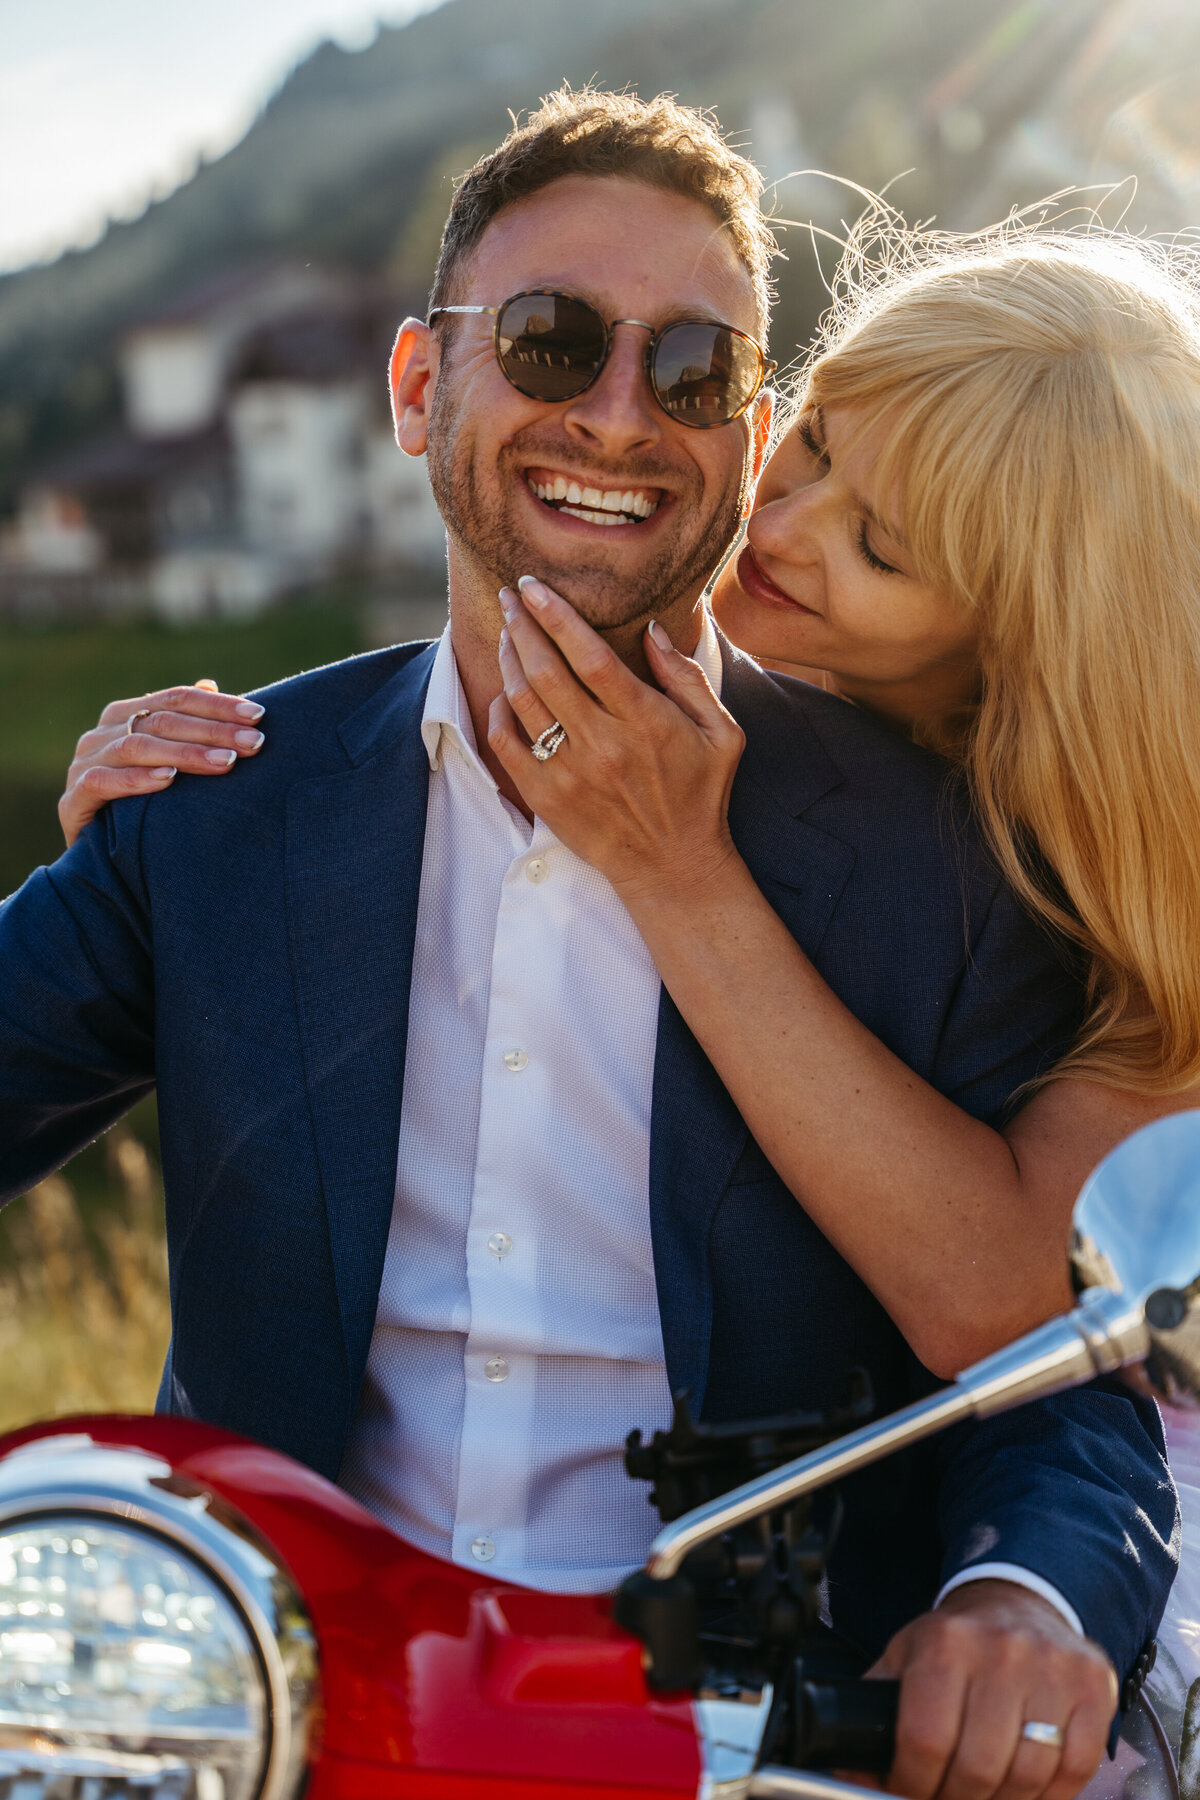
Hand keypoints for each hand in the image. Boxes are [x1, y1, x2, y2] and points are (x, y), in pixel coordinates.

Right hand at [58, 680, 265, 847]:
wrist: (100, 860)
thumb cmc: (142, 805)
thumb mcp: (167, 762)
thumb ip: (184, 726)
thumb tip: (208, 683)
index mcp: (126, 716)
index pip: (176, 699)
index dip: (218, 706)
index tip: (258, 716)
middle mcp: (102, 734)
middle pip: (162, 720)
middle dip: (213, 731)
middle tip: (253, 744)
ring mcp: (84, 764)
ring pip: (136, 747)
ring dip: (185, 754)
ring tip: (224, 763)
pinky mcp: (73, 800)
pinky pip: (102, 781)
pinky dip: (136, 779)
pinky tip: (168, 780)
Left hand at [487, 576, 744, 901]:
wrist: (673, 866)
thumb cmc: (701, 794)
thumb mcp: (721, 733)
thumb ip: (688, 677)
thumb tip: (652, 630)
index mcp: (645, 721)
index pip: (589, 655)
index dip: (557, 616)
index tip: (534, 588)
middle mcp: (602, 744)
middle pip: (546, 671)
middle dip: (522, 625)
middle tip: (510, 597)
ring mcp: (569, 773)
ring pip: (522, 702)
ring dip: (509, 659)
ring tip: (507, 634)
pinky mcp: (547, 797)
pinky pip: (506, 743)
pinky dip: (499, 711)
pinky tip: (506, 691)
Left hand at [869, 1581, 1116, 1799]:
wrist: (1017, 1599)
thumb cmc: (957, 1643)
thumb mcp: (906, 1657)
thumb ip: (877, 1712)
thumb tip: (853, 1773)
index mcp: (944, 1642)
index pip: (925, 1741)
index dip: (913, 1784)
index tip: (909, 1790)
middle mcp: (1000, 1649)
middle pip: (977, 1768)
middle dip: (956, 1799)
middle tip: (948, 1796)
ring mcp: (1051, 1666)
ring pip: (1027, 1776)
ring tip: (985, 1792)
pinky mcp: (1093, 1684)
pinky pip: (1076, 1768)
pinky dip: (1051, 1794)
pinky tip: (1029, 1785)